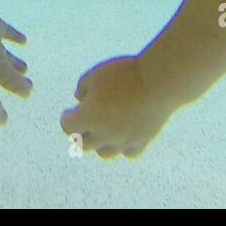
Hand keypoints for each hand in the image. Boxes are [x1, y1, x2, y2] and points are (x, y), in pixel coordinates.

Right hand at [0, 0, 32, 123]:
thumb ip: (12, 81)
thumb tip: (28, 94)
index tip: (4, 122)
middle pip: (0, 76)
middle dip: (13, 83)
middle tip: (29, 87)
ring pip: (4, 56)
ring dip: (14, 62)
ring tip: (26, 68)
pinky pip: (5, 34)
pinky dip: (15, 38)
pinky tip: (24, 41)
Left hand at [60, 55, 174, 157]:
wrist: (158, 82)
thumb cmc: (124, 74)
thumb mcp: (97, 73)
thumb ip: (83, 86)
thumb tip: (80, 98)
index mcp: (89, 116)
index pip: (67, 126)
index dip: (67, 118)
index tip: (70, 111)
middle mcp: (103, 133)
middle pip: (83, 144)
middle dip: (80, 133)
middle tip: (83, 124)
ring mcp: (123, 140)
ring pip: (104, 153)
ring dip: (99, 143)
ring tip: (102, 131)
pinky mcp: (142, 141)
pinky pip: (128, 152)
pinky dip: (123, 146)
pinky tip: (124, 136)